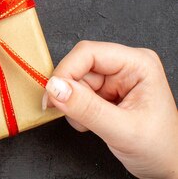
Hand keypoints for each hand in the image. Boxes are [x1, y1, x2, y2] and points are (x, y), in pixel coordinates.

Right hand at [43, 41, 177, 178]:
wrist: (167, 166)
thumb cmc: (161, 149)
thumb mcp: (122, 129)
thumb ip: (86, 108)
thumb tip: (55, 87)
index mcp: (138, 64)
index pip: (88, 53)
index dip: (66, 71)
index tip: (52, 94)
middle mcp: (125, 66)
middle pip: (79, 67)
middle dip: (70, 93)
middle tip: (73, 115)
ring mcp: (115, 78)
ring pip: (74, 81)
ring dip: (73, 104)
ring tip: (89, 123)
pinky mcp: (106, 91)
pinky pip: (77, 92)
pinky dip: (76, 109)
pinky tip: (90, 122)